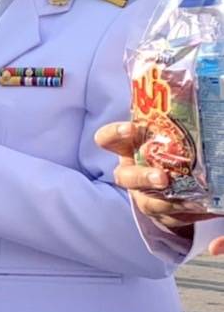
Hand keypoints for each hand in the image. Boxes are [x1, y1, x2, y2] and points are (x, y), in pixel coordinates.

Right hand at [95, 121, 223, 254]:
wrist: (176, 182)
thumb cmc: (169, 148)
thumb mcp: (166, 133)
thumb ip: (173, 122)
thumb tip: (201, 94)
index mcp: (128, 149)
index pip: (108, 139)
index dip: (115, 134)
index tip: (131, 129)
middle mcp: (131, 173)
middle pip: (125, 177)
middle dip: (142, 177)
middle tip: (162, 178)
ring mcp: (144, 195)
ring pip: (147, 202)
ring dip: (165, 201)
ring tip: (186, 200)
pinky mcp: (163, 214)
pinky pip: (172, 216)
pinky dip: (188, 212)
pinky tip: (203, 207)